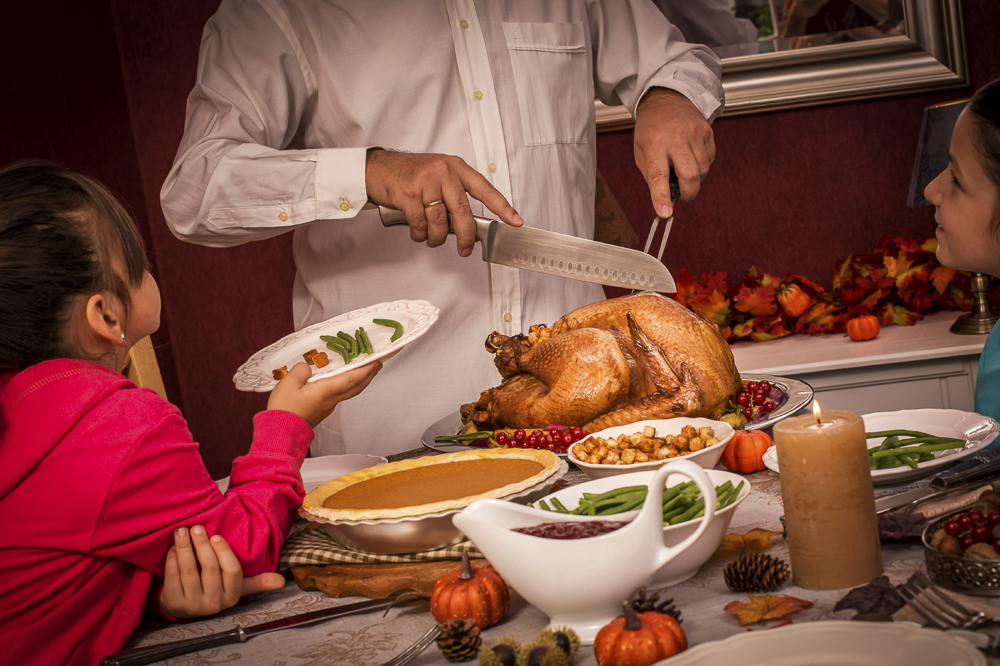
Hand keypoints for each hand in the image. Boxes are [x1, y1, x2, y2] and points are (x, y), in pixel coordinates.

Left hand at [160, 526, 284, 618]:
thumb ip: (257, 581)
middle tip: (197, 527)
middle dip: (202, 544)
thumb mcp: (236, 587)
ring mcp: (192, 604)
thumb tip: (282, 581)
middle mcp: (213, 603)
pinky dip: (172, 559)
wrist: (185, 607)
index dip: (224, 552)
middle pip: (209, 568)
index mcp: (232, 595)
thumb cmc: (215, 588)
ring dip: (184, 548)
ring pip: (189, 570)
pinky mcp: (174, 603)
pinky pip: (172, 576)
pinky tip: (173, 547)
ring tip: (182, 531)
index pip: (232, 571)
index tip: (216, 535)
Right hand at [267, 360, 380, 427]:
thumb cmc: (284, 409)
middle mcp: (331, 400)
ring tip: (363, 371)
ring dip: (359, 380)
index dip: (366, 369)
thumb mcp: (289, 382)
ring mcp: (328, 407)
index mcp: (327, 391)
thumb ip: (301, 369)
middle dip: (369, 375)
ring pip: (349, 392)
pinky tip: (341, 381)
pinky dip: (347, 386)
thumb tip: (308, 367)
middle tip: (377, 364)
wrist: (279, 433)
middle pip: (357, 386)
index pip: (353, 378)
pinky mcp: (321, 410)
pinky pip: (339, 395)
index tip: (377, 360)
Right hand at [365, 148, 522, 256]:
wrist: (376, 168)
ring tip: (431, 239)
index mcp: (455, 167)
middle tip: (466, 250)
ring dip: (437, 238)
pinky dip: (420, 235)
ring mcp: (425, 182)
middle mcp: (443, 172)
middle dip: (466, 237)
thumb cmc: (408, 174)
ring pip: (440, 222)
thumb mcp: (437, 174)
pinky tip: (417, 233)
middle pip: (463, 212)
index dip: (502, 207)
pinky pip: (420, 225)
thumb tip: (466, 225)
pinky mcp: (408, 194)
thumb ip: (453, 193)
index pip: (485, 189)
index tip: (515, 221)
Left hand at [633, 88, 715, 218]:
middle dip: (689, 192)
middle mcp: (676, 137)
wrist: (666, 97)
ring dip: (695, 179)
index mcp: (654, 143)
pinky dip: (701, 166)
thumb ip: (653, 175)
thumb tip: (668, 198)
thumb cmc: (651, 128)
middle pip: (691, 175)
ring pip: (703, 170)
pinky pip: (710, 159)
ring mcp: (695, 133)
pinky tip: (691, 156)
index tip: (665, 213)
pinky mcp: (707, 131)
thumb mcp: (641, 151)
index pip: (658, 175)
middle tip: (682, 194)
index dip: (661, 196)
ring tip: (683, 168)